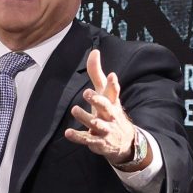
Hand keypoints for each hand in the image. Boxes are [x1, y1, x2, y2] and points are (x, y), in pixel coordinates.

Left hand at [63, 49, 146, 167]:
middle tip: (87, 92)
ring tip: (75, 109)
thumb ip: (97, 73)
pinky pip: (87, 139)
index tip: (111, 75)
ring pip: (95, 123)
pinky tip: (68, 133)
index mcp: (112, 102)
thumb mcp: (105, 93)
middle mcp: (110, 115)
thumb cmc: (110, 111)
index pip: (114, 91)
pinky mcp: (97, 141)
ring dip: (85, 117)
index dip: (113, 84)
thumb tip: (94, 51)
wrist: (125, 141)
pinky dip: (78, 136)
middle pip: (105, 107)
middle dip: (97, 100)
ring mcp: (104, 129)